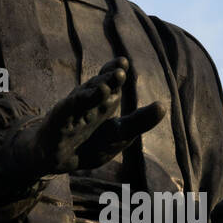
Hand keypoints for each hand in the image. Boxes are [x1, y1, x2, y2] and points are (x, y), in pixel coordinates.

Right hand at [10, 58, 164, 181]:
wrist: (59, 160)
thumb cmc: (90, 144)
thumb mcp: (120, 134)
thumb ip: (140, 121)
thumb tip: (163, 105)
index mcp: (102, 101)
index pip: (110, 81)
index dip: (116, 70)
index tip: (124, 62)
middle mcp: (88, 101)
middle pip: (98, 84)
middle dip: (109, 76)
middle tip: (121, 67)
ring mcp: (73, 110)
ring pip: (84, 96)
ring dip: (95, 88)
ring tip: (107, 84)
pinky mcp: (60, 121)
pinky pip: (69, 110)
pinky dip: (77, 103)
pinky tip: (85, 99)